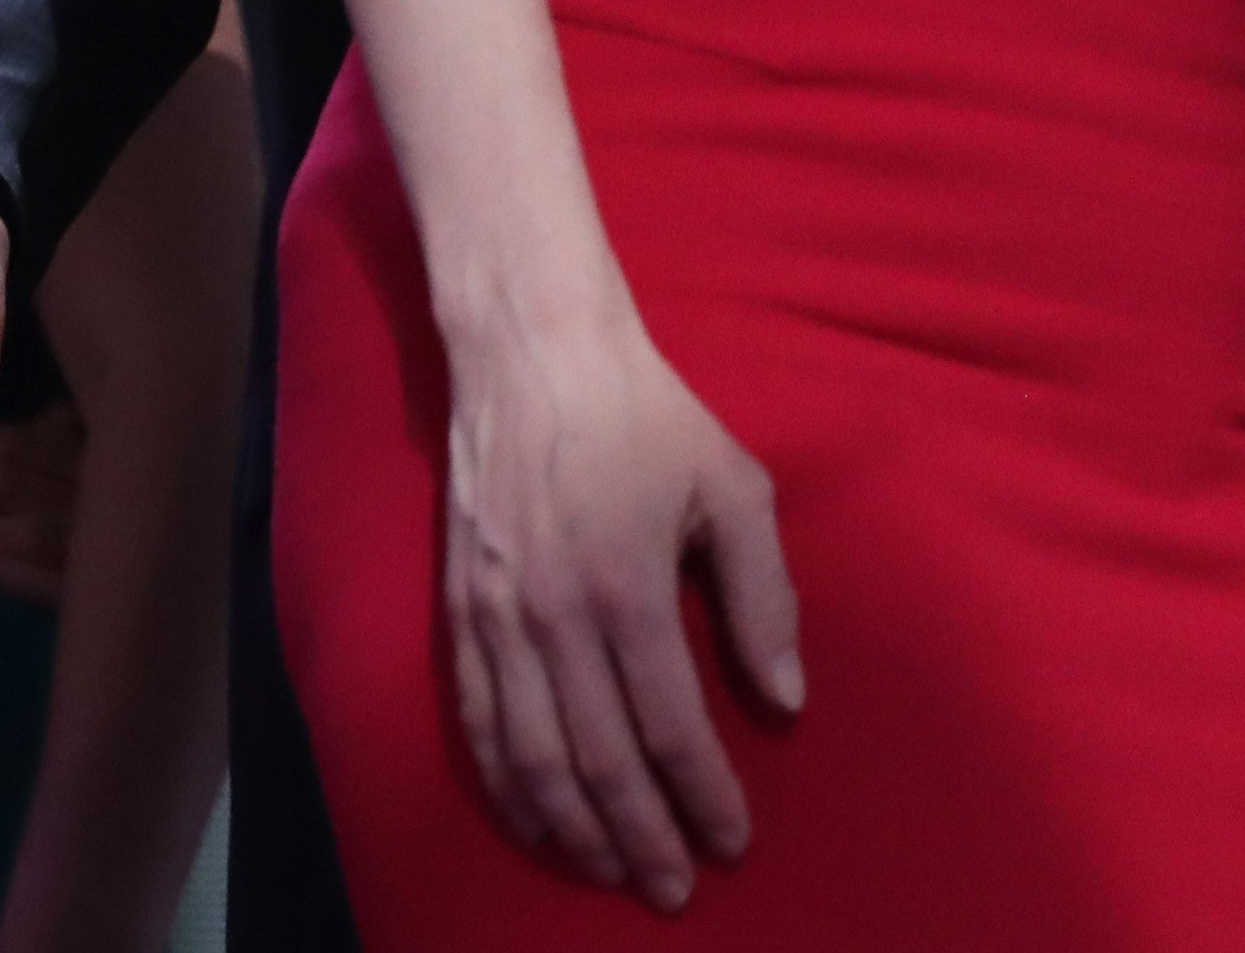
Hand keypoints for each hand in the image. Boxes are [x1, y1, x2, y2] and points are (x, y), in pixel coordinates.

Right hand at [441, 304, 801, 911]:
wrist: (532, 353)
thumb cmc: (647, 415)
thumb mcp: (735, 486)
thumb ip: (764, 597)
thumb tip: (786, 700)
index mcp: (628, 590)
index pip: (670, 730)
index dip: (704, 798)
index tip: (735, 843)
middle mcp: (552, 620)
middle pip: (597, 766)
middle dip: (640, 840)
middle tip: (675, 891)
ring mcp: (495, 621)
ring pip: (531, 762)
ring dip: (574, 833)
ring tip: (614, 874)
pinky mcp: (458, 614)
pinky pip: (478, 727)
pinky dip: (507, 790)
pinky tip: (539, 824)